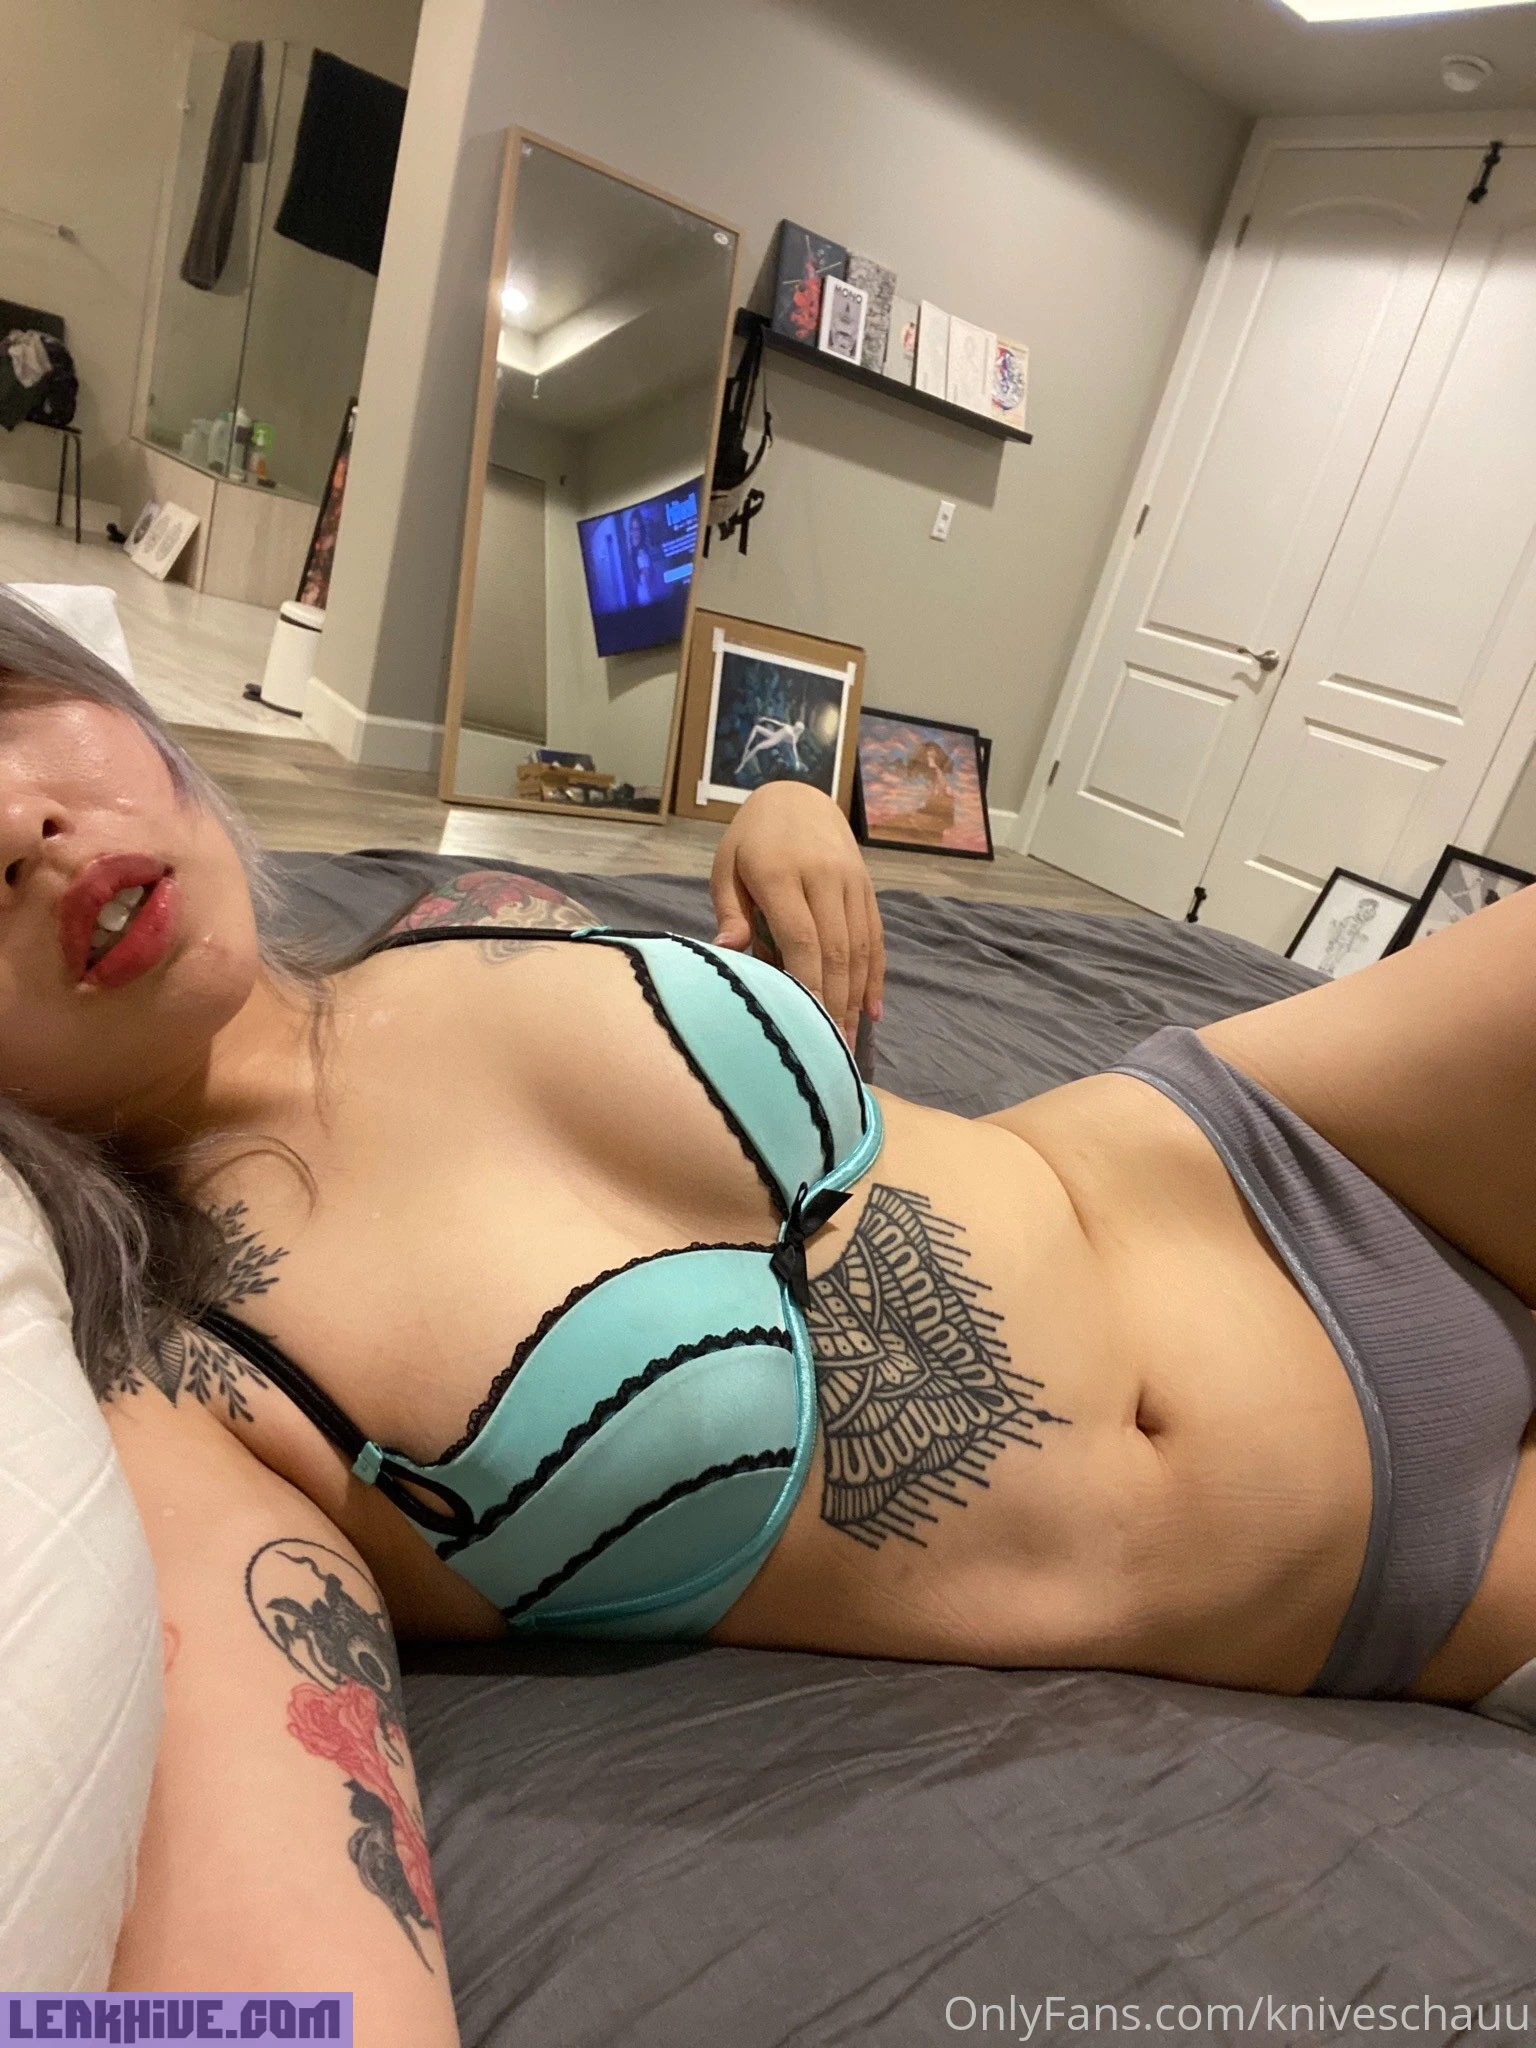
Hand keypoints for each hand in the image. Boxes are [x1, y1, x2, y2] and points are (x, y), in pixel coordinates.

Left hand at [710, 782, 884, 1043]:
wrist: (797, 795)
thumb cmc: (750, 840)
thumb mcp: (726, 867)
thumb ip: (729, 910)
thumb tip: (726, 953)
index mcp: (780, 873)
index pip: (801, 936)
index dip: (806, 982)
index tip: (804, 1023)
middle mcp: (823, 877)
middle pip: (834, 949)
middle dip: (833, 1003)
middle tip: (829, 1051)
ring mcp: (850, 882)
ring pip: (859, 947)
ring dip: (855, 998)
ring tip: (848, 1042)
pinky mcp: (866, 888)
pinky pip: (875, 937)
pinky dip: (875, 976)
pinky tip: (873, 1011)